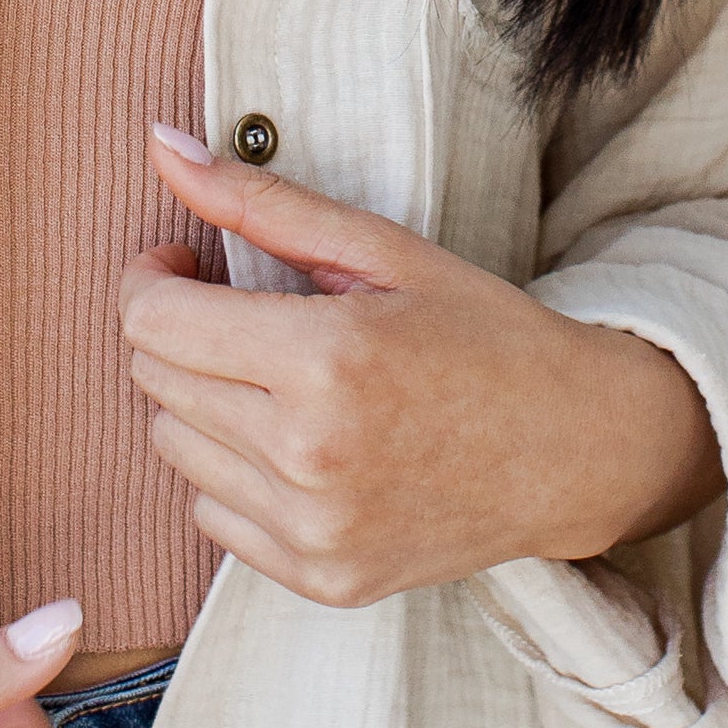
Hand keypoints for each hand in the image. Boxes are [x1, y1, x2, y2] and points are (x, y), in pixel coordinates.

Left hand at [119, 127, 721, 607]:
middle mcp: (309, 455)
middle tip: (244, 313)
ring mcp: (313, 530)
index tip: (186, 263)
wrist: (576, 450)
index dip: (152, 279)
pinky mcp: (321, 579)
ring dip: (203, 403)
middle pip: (155, 380)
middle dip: (182, 333)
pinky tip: (300, 445)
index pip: (151, 322)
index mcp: (326, 359)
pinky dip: (236, 473)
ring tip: (279, 380)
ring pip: (173, 448)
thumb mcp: (382, 250)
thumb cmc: (483, 334)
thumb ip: (260, 201)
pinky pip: (212, 513)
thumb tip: (160, 148)